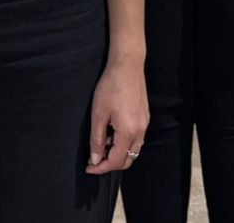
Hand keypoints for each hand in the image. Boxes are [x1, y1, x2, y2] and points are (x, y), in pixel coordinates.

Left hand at [86, 57, 147, 174]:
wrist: (128, 66)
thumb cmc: (110, 87)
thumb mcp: (98, 114)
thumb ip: (97, 140)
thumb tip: (95, 160)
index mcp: (128, 132)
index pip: (116, 161)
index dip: (101, 168)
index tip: (88, 167)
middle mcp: (140, 131)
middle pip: (128, 160)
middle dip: (111, 164)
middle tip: (94, 160)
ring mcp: (144, 124)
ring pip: (133, 150)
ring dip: (118, 154)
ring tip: (102, 145)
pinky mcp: (145, 118)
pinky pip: (136, 140)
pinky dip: (124, 144)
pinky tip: (112, 133)